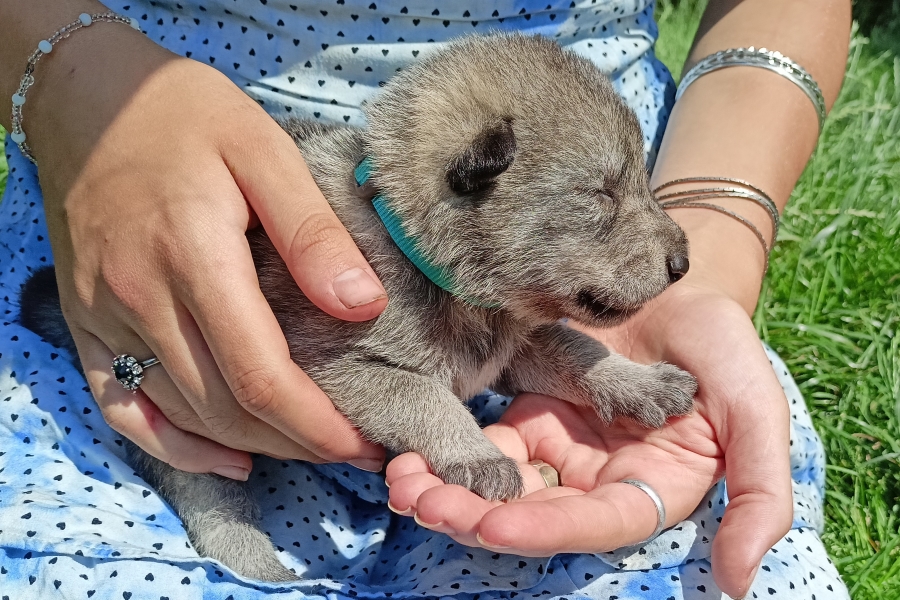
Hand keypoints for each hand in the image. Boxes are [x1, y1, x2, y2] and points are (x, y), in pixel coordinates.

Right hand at [29, 21, 385, 476]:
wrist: (86, 96)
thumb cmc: (184, 113)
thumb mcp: (263, 149)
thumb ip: (311, 231)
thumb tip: (363, 305)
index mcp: (192, 255)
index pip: (260, 373)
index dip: (316, 424)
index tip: (364, 443)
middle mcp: (139, 298)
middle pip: (225, 407)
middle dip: (296, 442)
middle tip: (353, 449)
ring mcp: (103, 316)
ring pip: (182, 413)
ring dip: (251, 445)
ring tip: (309, 449)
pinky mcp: (84, 321)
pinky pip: (121, 407)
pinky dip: (174, 445)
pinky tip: (224, 457)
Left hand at [386, 281, 791, 598]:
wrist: (672, 283)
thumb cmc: (718, 342)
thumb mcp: (756, 407)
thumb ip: (761, 490)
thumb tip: (739, 581)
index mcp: (650, 489)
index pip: (593, 524)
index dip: (544, 529)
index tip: (492, 524)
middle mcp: (599, 483)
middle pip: (534, 515)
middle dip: (477, 516)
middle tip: (421, 501)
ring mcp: (561, 452)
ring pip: (501, 487)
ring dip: (452, 492)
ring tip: (402, 481)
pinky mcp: (530, 420)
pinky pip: (487, 447)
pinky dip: (452, 454)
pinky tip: (412, 452)